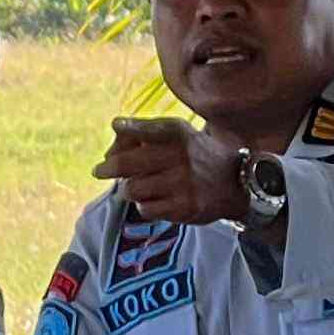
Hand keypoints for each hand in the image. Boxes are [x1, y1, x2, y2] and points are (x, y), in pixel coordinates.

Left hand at [98, 117, 254, 230]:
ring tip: (139, 185)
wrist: (235, 184)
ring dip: (130, 189)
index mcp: (177, 133)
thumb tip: (109, 149)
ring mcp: (182, 183)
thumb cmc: (194, 155)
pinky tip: (156, 199)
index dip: (124, 129)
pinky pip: (145, 209)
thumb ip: (144, 133)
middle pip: (125, 164)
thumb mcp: (177, 134)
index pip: (141, 130)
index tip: (115, 125)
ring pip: (131, 189)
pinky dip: (145, 205)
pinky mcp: (184, 207)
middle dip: (106, 168)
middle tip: (98, 171)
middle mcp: (180, 156)